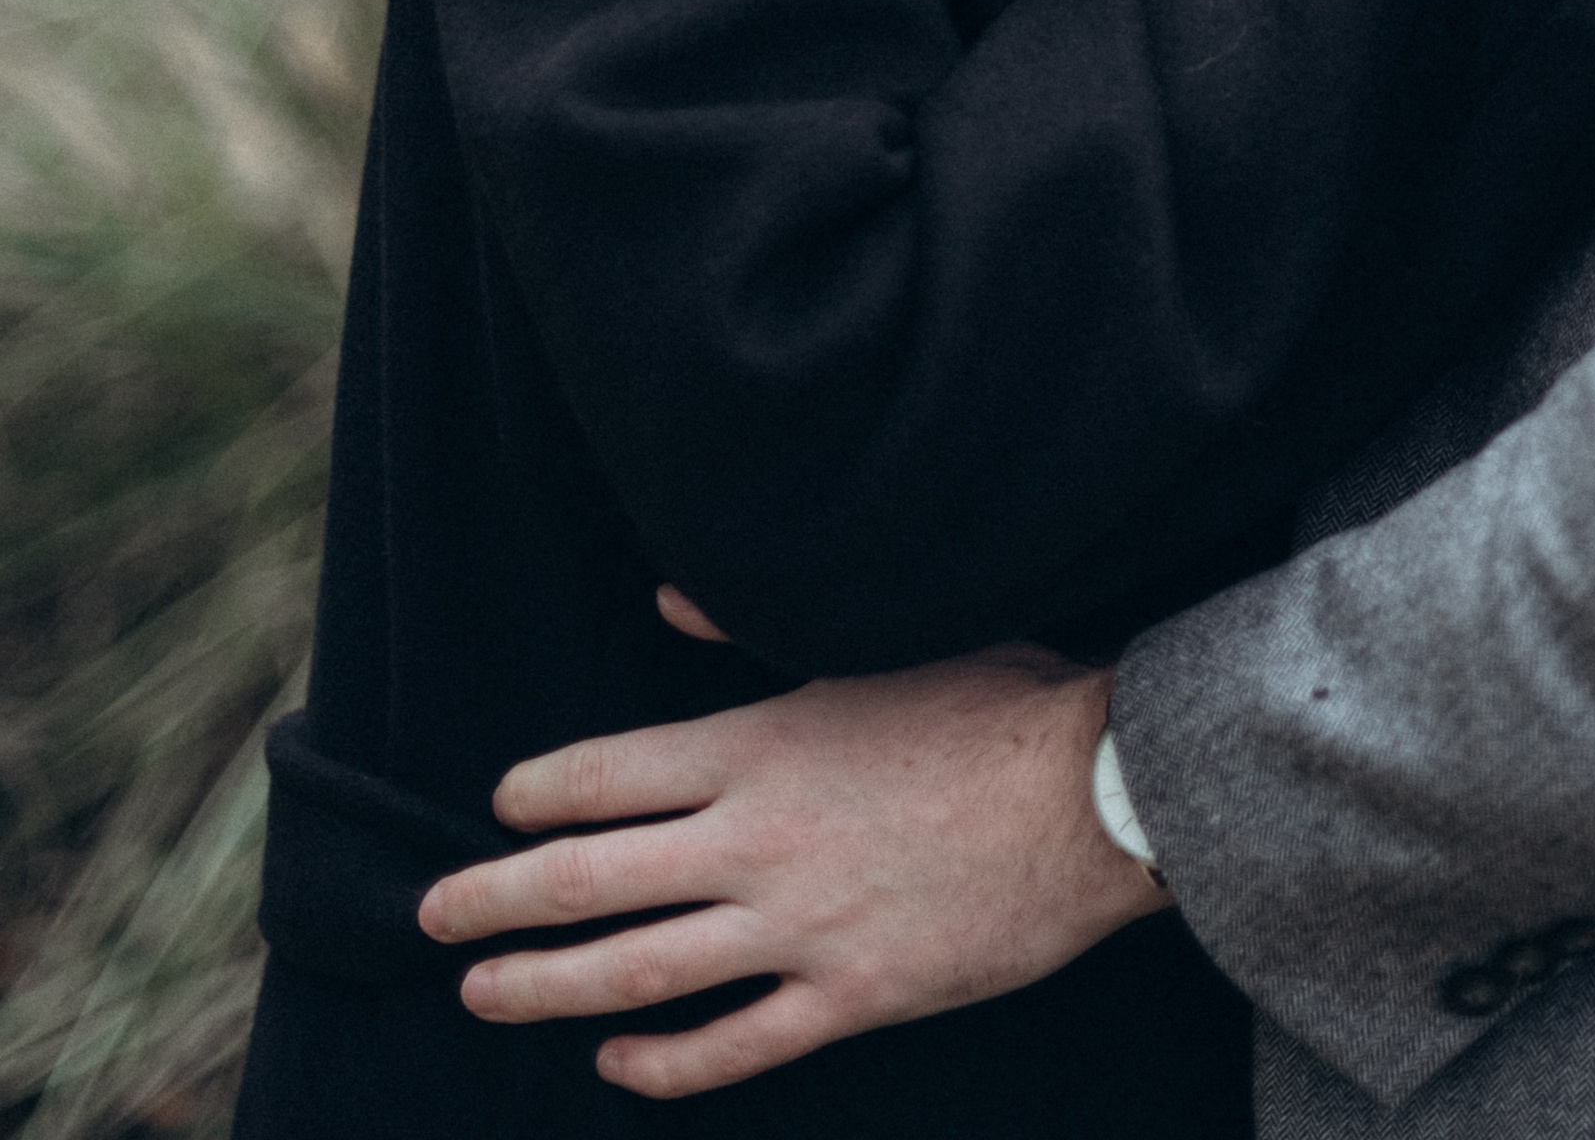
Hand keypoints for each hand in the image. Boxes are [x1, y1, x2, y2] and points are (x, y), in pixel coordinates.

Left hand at [415, 646, 1163, 1099]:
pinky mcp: (850, 996)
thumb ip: (751, 631)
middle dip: (493, 900)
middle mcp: (756, 840)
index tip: (496, 806)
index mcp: (757, 745)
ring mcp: (799, 928)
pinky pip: (733, 1045)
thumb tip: (666, 596)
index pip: (604, 775)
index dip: (533, 795)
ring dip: (545, 987)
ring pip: (637, 973)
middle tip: (432, 916)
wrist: (1095, 793)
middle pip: (587, 881)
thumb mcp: (872, 641)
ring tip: (484, 994)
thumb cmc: (993, 703)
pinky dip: (664, 1064)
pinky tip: (617, 1065)